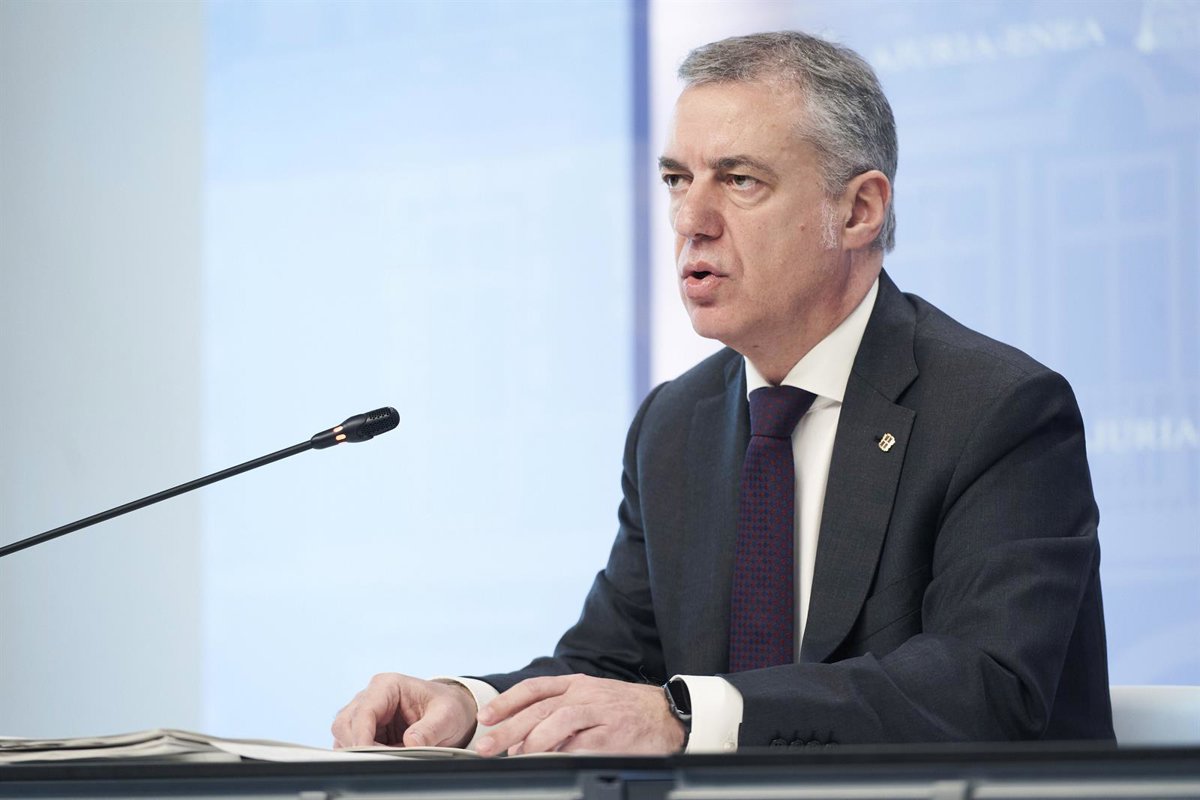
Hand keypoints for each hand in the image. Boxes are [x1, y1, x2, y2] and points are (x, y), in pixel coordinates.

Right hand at [331, 673, 476, 748]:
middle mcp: (372, 696)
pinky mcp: (367, 728)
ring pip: (344, 734)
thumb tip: (410, 743)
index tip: (371, 755)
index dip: (362, 736)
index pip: (363, 711)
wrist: (452, 711)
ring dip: (360, 750)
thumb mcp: (447, 717)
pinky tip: (384, 757)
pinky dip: (364, 754)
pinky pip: (352, 744)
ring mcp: (367, 712)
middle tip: (381, 760)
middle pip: (345, 723)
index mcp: (388, 685)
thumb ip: (429, 729)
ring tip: (388, 757)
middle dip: (358, 745)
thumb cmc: (449, 708)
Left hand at [474, 674, 685, 755]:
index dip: (506, 702)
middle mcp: (584, 694)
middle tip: (487, 746)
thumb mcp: (589, 700)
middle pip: (539, 708)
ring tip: (516, 755)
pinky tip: (550, 760)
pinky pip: (584, 743)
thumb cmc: (623, 709)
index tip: (485, 717)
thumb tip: (520, 743)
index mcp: (575, 684)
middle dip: (508, 728)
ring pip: (558, 721)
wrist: (666, 714)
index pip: (533, 688)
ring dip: (533, 740)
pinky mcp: (613, 733)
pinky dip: (564, 752)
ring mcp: (599, 712)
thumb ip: (557, 715)